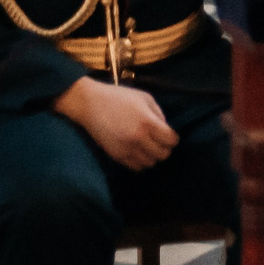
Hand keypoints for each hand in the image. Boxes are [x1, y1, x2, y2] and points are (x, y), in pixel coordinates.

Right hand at [54, 78, 177, 169]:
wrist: (90, 104)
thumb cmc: (118, 97)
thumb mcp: (144, 97)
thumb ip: (158, 113)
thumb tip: (166, 129)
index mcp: (148, 122)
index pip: (171, 141)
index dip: (173, 138)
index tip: (169, 135)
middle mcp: (139, 138)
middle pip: (163, 155)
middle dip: (164, 148)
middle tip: (159, 142)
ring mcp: (127, 149)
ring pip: (150, 163)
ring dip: (152, 156)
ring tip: (147, 147)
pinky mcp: (116, 156)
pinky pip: (136, 167)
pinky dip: (140, 162)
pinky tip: (137, 152)